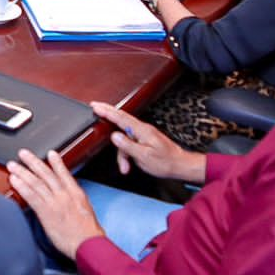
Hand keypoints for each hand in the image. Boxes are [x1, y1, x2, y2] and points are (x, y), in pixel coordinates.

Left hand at [7, 148, 104, 258]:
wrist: (88, 244)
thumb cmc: (89, 234)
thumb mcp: (87, 211)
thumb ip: (76, 202)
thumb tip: (69, 201)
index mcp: (76, 194)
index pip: (64, 174)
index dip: (56, 163)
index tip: (51, 153)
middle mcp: (64, 195)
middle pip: (46, 174)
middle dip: (33, 162)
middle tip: (23, 153)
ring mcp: (54, 202)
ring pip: (36, 182)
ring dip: (22, 172)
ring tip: (13, 166)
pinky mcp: (46, 212)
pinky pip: (31, 196)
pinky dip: (22, 187)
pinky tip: (14, 181)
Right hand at [89, 101, 205, 183]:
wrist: (180, 165)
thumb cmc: (165, 162)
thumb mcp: (143, 157)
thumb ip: (127, 145)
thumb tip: (114, 136)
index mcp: (142, 131)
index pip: (121, 118)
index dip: (107, 112)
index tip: (95, 106)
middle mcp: (142, 129)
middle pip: (121, 119)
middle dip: (107, 114)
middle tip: (95, 108)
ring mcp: (144, 133)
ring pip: (125, 137)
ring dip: (122, 153)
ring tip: (125, 167)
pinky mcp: (145, 139)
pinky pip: (130, 142)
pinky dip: (127, 154)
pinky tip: (129, 164)